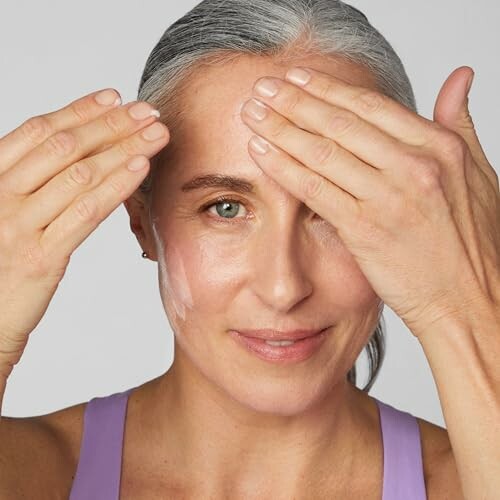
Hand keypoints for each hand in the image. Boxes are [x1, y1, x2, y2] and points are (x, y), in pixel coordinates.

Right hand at [0, 89, 168, 374]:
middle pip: (64, 146)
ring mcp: (20, 224)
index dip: (79, 110)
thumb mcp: (4, 216)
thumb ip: (32, 186)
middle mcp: (1, 195)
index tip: (114, 98)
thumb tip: (76, 160)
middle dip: (112, 124)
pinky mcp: (42, 256)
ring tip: (156, 133)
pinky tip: (140, 167)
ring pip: (79, 173)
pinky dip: (116, 184)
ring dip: (124, 148)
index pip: (38, 131)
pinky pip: (86, 211)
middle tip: (148, 112)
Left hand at [240, 66, 499, 335]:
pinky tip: (260, 151)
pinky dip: (284, 167)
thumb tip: (459, 77)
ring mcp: (388, 197)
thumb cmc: (473, 243)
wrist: (469, 299)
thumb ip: (460, 123)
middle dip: (293, 101)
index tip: (296, 78)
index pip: (370, 105)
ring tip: (251, 113)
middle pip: (339, 123)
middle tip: (261, 87)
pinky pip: (315, 190)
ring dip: (280, 128)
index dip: (327, 88)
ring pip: (322, 152)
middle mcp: (413, 166)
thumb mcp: (479, 172)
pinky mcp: (365, 229)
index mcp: (439, 147)